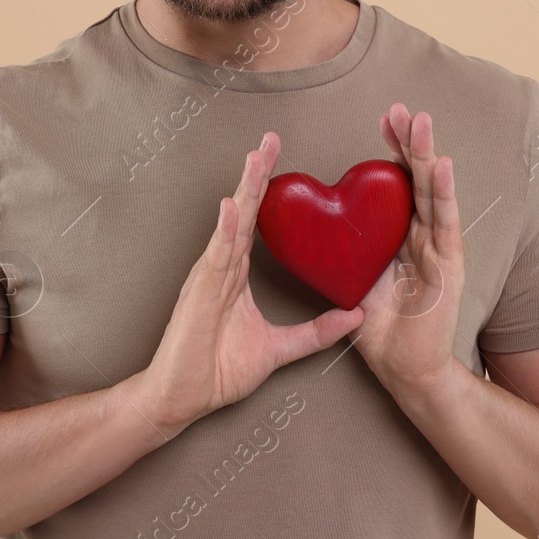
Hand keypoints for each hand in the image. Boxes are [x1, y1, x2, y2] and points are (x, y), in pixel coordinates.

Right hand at [138, 131, 362, 436]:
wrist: (183, 399)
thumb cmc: (217, 372)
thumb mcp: (279, 349)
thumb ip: (316, 332)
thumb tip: (356, 315)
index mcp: (235, 274)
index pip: (255, 223)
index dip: (266, 190)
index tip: (279, 158)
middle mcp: (221, 267)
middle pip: (242, 211)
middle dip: (257, 174)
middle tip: (271, 139)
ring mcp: (208, 277)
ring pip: (230, 224)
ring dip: (244, 190)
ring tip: (257, 157)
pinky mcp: (200, 293)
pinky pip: (216, 256)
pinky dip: (225, 230)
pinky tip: (233, 207)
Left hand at [353, 104, 465, 398]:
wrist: (406, 373)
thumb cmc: (382, 331)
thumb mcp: (354, 282)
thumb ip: (342, 255)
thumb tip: (314, 230)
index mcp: (401, 239)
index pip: (397, 186)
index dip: (391, 152)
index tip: (383, 120)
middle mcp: (424, 239)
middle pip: (416, 181)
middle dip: (410, 143)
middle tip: (401, 108)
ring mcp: (439, 252)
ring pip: (432, 194)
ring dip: (427, 156)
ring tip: (423, 122)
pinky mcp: (449, 270)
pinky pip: (444, 226)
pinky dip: (443, 194)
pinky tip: (442, 166)